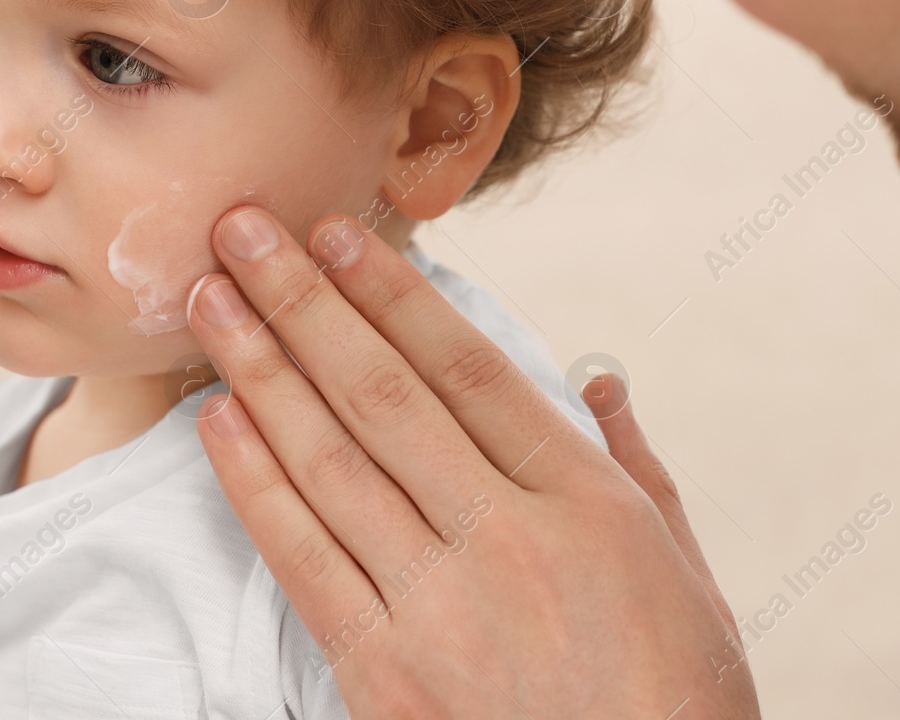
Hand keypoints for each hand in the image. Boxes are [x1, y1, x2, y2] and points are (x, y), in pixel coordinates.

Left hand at [184, 206, 760, 717]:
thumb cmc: (674, 699)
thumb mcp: (688, 572)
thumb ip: (639, 466)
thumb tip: (603, 377)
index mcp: (583, 501)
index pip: (465, 368)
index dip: (392, 293)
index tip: (336, 231)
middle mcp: (504, 537)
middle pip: (381, 393)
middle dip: (302, 301)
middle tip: (240, 227)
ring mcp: (437, 606)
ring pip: (330, 460)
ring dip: (260, 370)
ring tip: (211, 301)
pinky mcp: (383, 674)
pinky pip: (302, 558)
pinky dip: (255, 484)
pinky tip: (219, 421)